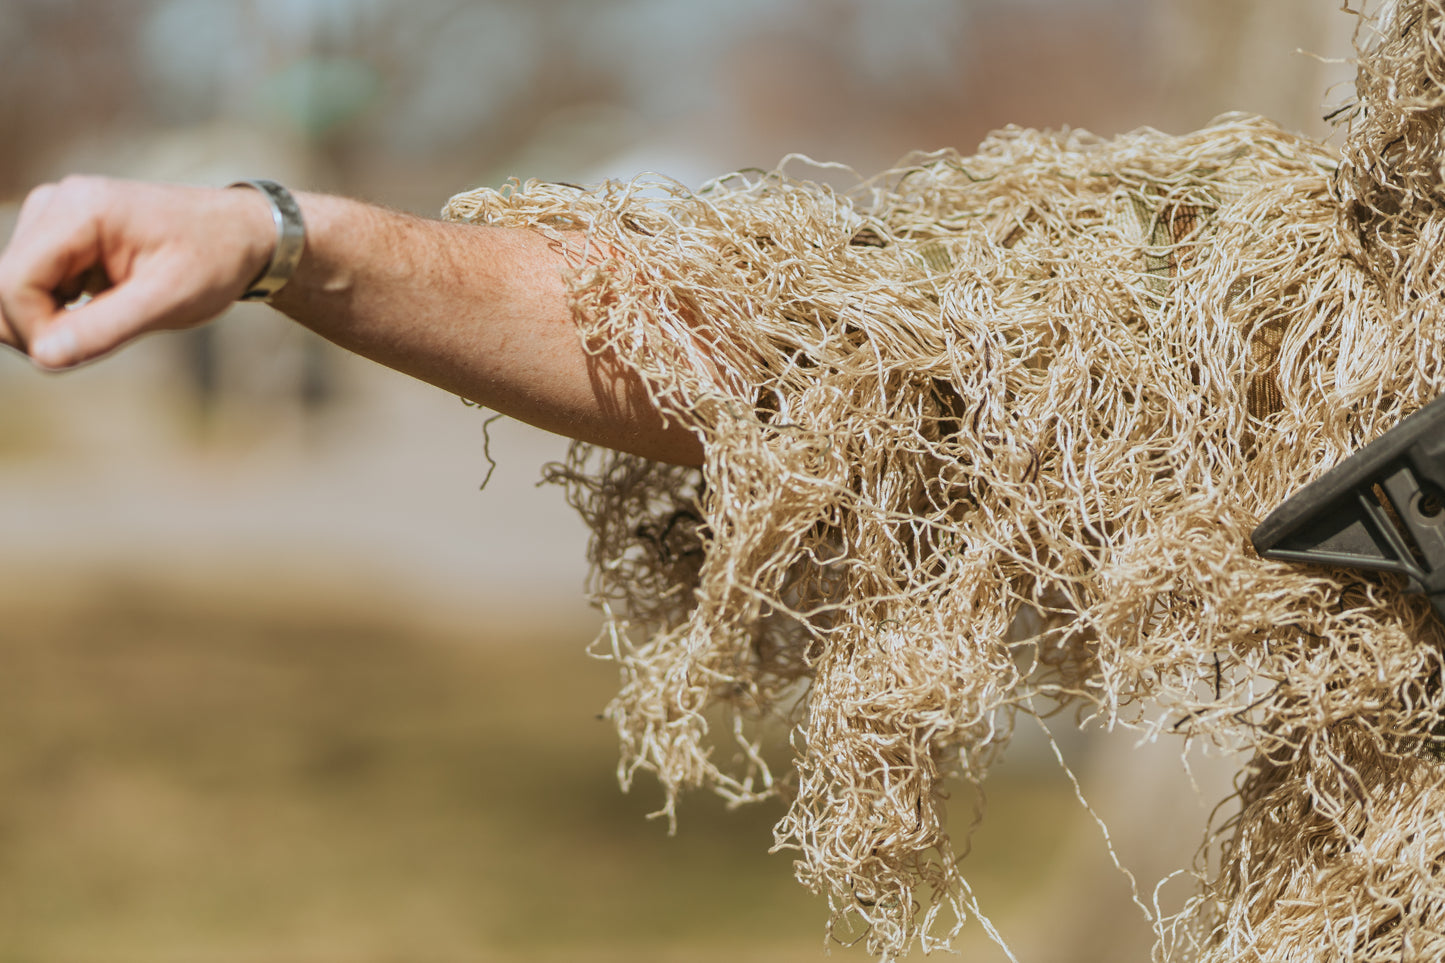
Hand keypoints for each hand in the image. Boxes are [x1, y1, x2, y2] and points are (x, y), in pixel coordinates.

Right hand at [0, 176, 275, 368]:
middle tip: (99, 342)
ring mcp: (53, 217)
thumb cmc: (214, 261)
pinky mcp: (58, 236)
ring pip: (14, 290)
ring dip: (51, 321)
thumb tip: (44, 356)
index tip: (77, 353)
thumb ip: (105, 328)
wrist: (241, 235)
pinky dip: (58, 311)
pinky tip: (105, 308)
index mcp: (81, 210)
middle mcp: (56, 204)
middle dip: (39, 329)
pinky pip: (32, 286)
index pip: (13, 282)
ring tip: (114, 320)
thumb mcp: (169, 300)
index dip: (34, 330)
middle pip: (4, 286)